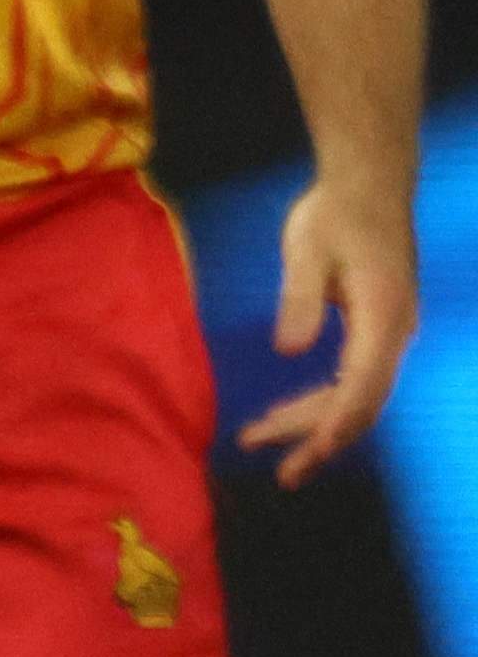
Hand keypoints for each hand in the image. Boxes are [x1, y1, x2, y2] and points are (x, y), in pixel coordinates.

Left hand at [246, 159, 420, 486]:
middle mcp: (395, 330)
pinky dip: (324, 399)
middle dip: (318, 438)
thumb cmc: (335, 213)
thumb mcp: (307, 249)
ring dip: (314, 420)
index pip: (363, 386)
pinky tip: (289, 413)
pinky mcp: (380, 326)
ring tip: (260, 439)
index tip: (307, 456)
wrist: (369, 184)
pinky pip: (356, 377)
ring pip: (358, 392)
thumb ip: (300, 299)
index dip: (335, 426)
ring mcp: (391, 330)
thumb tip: (290, 349)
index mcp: (382, 315)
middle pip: (361, 401)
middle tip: (278, 472)